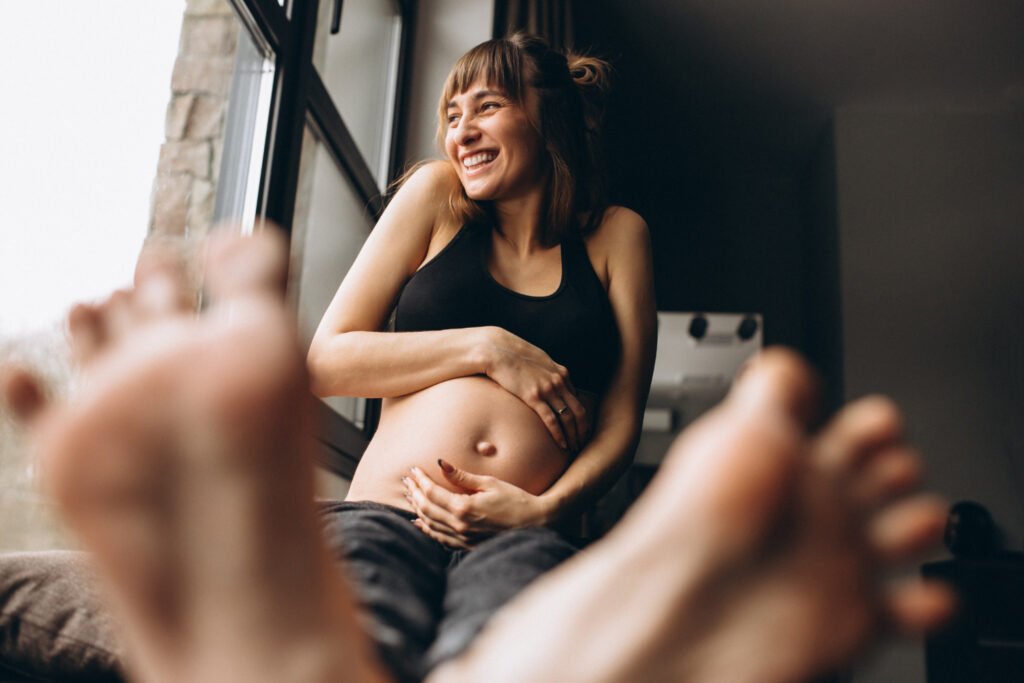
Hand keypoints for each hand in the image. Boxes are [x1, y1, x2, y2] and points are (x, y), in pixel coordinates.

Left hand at [402, 460, 549, 548]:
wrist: (535, 523)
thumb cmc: (515, 500)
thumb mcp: (489, 483)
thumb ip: (463, 476)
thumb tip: (442, 464)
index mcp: (464, 508)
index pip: (432, 493)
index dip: (420, 481)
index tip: (413, 470)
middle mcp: (459, 526)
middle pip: (426, 508)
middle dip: (414, 493)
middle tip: (407, 480)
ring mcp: (462, 538)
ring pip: (430, 524)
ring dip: (417, 508)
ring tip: (409, 495)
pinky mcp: (466, 545)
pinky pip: (439, 538)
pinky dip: (427, 528)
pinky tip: (419, 521)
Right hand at [481, 327, 589, 450]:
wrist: (498, 352)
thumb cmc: (515, 358)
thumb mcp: (539, 363)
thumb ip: (549, 374)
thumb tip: (552, 386)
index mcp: (562, 374)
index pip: (578, 400)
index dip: (582, 417)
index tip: (580, 429)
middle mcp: (559, 382)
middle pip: (579, 411)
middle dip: (583, 430)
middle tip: (582, 443)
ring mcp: (547, 389)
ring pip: (568, 418)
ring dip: (573, 436)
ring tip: (574, 448)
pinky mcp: (533, 396)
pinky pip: (551, 420)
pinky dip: (559, 434)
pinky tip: (561, 444)